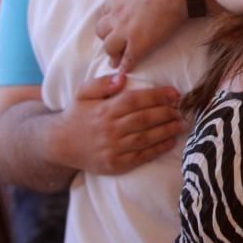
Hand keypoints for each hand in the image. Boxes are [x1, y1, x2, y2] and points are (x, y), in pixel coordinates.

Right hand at [50, 73, 184, 174]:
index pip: (135, 100)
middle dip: (167, 113)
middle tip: (183, 108)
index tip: (175, 93)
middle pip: (144, 119)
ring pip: (145, 138)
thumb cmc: (77, 115)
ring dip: (167, 130)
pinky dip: (158, 149)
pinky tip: (171, 141)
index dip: (157, 96)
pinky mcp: (115, 164)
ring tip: (182, 123)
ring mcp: (112, 149)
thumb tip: (122, 77)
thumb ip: (101, 83)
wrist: (59, 145)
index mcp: (104, 110)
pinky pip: (141, 156)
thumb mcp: (83, 93)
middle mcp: (109, 129)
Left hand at [95, 0, 185, 73]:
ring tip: (116, 60)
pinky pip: (128, 60)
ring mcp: (127, 30)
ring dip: (112, 52)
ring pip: (109, 46)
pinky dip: (125, 67)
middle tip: (114, 40)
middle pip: (102, 29)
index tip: (114, 21)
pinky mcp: (140, 44)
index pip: (107, 9)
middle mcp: (118, 13)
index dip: (110, 16)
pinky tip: (125, 73)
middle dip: (106, 34)